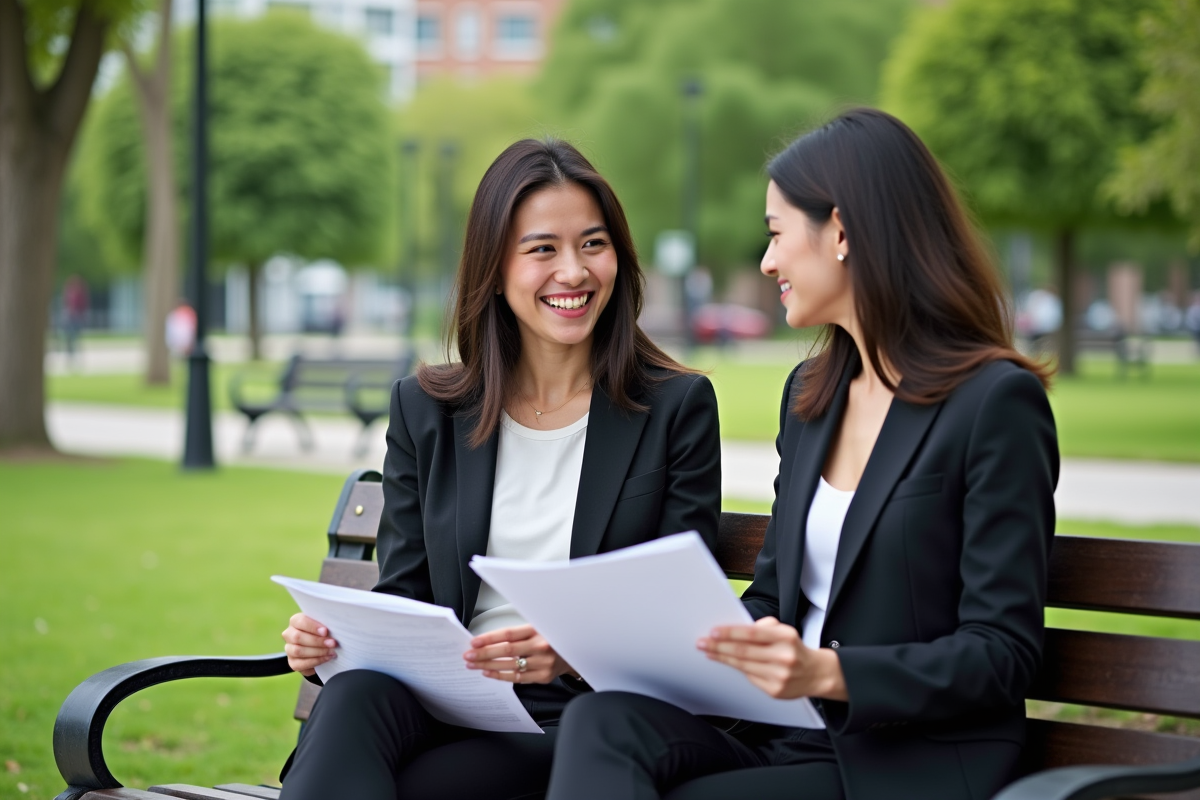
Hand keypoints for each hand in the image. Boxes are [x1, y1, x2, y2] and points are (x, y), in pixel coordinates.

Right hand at [282, 613, 336, 675]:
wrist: (320, 649)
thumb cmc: (323, 633)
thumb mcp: (324, 627)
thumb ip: (325, 626)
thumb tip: (335, 628)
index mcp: (296, 621)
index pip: (300, 621)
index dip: (312, 627)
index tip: (325, 631)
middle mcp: (289, 634)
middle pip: (297, 637)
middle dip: (317, 641)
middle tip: (332, 643)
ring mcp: (289, 649)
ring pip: (298, 651)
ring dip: (317, 651)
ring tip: (331, 651)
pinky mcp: (292, 662)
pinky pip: (301, 663)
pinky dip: (316, 661)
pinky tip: (327, 658)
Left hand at [464, 624, 573, 684]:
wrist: (573, 653)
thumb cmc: (550, 638)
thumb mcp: (538, 627)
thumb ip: (517, 632)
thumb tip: (488, 639)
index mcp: (538, 629)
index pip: (509, 634)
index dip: (490, 638)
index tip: (474, 642)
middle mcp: (542, 646)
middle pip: (507, 650)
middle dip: (484, 653)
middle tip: (468, 655)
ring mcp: (543, 663)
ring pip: (510, 665)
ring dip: (488, 665)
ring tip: (473, 664)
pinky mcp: (543, 676)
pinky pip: (517, 678)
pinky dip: (500, 675)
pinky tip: (488, 672)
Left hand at [698, 616, 847, 700]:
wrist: (817, 674)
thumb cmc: (794, 649)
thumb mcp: (785, 631)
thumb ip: (764, 627)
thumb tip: (737, 630)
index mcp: (786, 637)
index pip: (752, 633)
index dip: (730, 633)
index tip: (713, 631)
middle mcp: (784, 657)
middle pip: (744, 651)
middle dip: (719, 647)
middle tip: (702, 642)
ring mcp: (779, 676)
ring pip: (743, 665)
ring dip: (722, 658)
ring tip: (708, 652)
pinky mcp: (775, 691)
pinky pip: (750, 678)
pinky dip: (735, 669)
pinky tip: (725, 663)